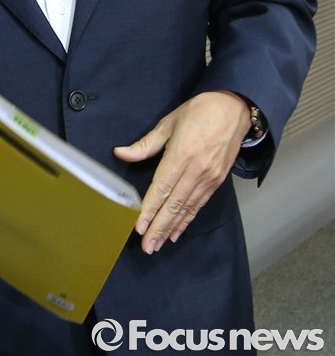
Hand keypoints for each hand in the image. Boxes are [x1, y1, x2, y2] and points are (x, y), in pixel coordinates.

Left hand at [113, 90, 250, 253]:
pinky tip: (178, 231)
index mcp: (181, 154)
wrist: (233, 108)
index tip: (139, 227)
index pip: (161, 188)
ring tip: (158, 244)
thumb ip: (146, 144)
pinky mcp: (217, 181)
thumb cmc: (199, 111)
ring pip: (187, 209)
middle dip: (159, 227)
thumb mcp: (169, 122)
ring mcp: (209, 177)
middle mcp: (196, 170)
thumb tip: (121, 153)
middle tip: (147, 247)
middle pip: (174, 204)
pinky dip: (188, 220)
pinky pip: (199, 204)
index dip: (149, 209)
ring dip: (172, 228)